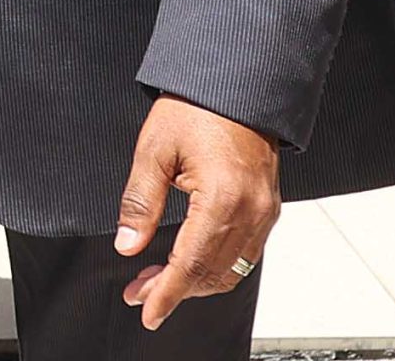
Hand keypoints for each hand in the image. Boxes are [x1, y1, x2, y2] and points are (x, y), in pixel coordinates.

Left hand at [115, 95, 279, 330]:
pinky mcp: (267, 208)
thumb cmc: (196, 107)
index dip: (166, 293)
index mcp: (222, 198)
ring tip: (157, 279)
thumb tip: (127, 244)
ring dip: (195, 282)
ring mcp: (264, 212)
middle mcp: (250, 212)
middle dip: (174, 290)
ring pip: (230, 270)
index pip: (191, 264)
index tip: (147, 312)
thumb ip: (140, 202)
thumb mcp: (154, 149)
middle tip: (139, 292)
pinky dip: (216, 266)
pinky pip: (245, 254)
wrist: (236, 83)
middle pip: (211, 273)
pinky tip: (190, 262)